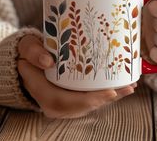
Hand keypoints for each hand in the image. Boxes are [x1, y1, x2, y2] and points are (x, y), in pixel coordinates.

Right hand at [17, 35, 135, 118]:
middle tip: (128, 88)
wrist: (30, 63)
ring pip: (91, 104)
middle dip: (107, 99)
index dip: (88, 100)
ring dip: (112, 98)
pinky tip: (123, 88)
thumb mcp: (26, 49)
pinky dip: (108, 95)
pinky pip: (92, 99)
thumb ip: (33, 53)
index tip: (110, 92)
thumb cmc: (30, 55)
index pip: (65, 102)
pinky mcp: (74, 97)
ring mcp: (66, 102)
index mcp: (44, 93)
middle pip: (84, 105)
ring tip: (130, 86)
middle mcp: (56, 103)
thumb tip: (48, 61)